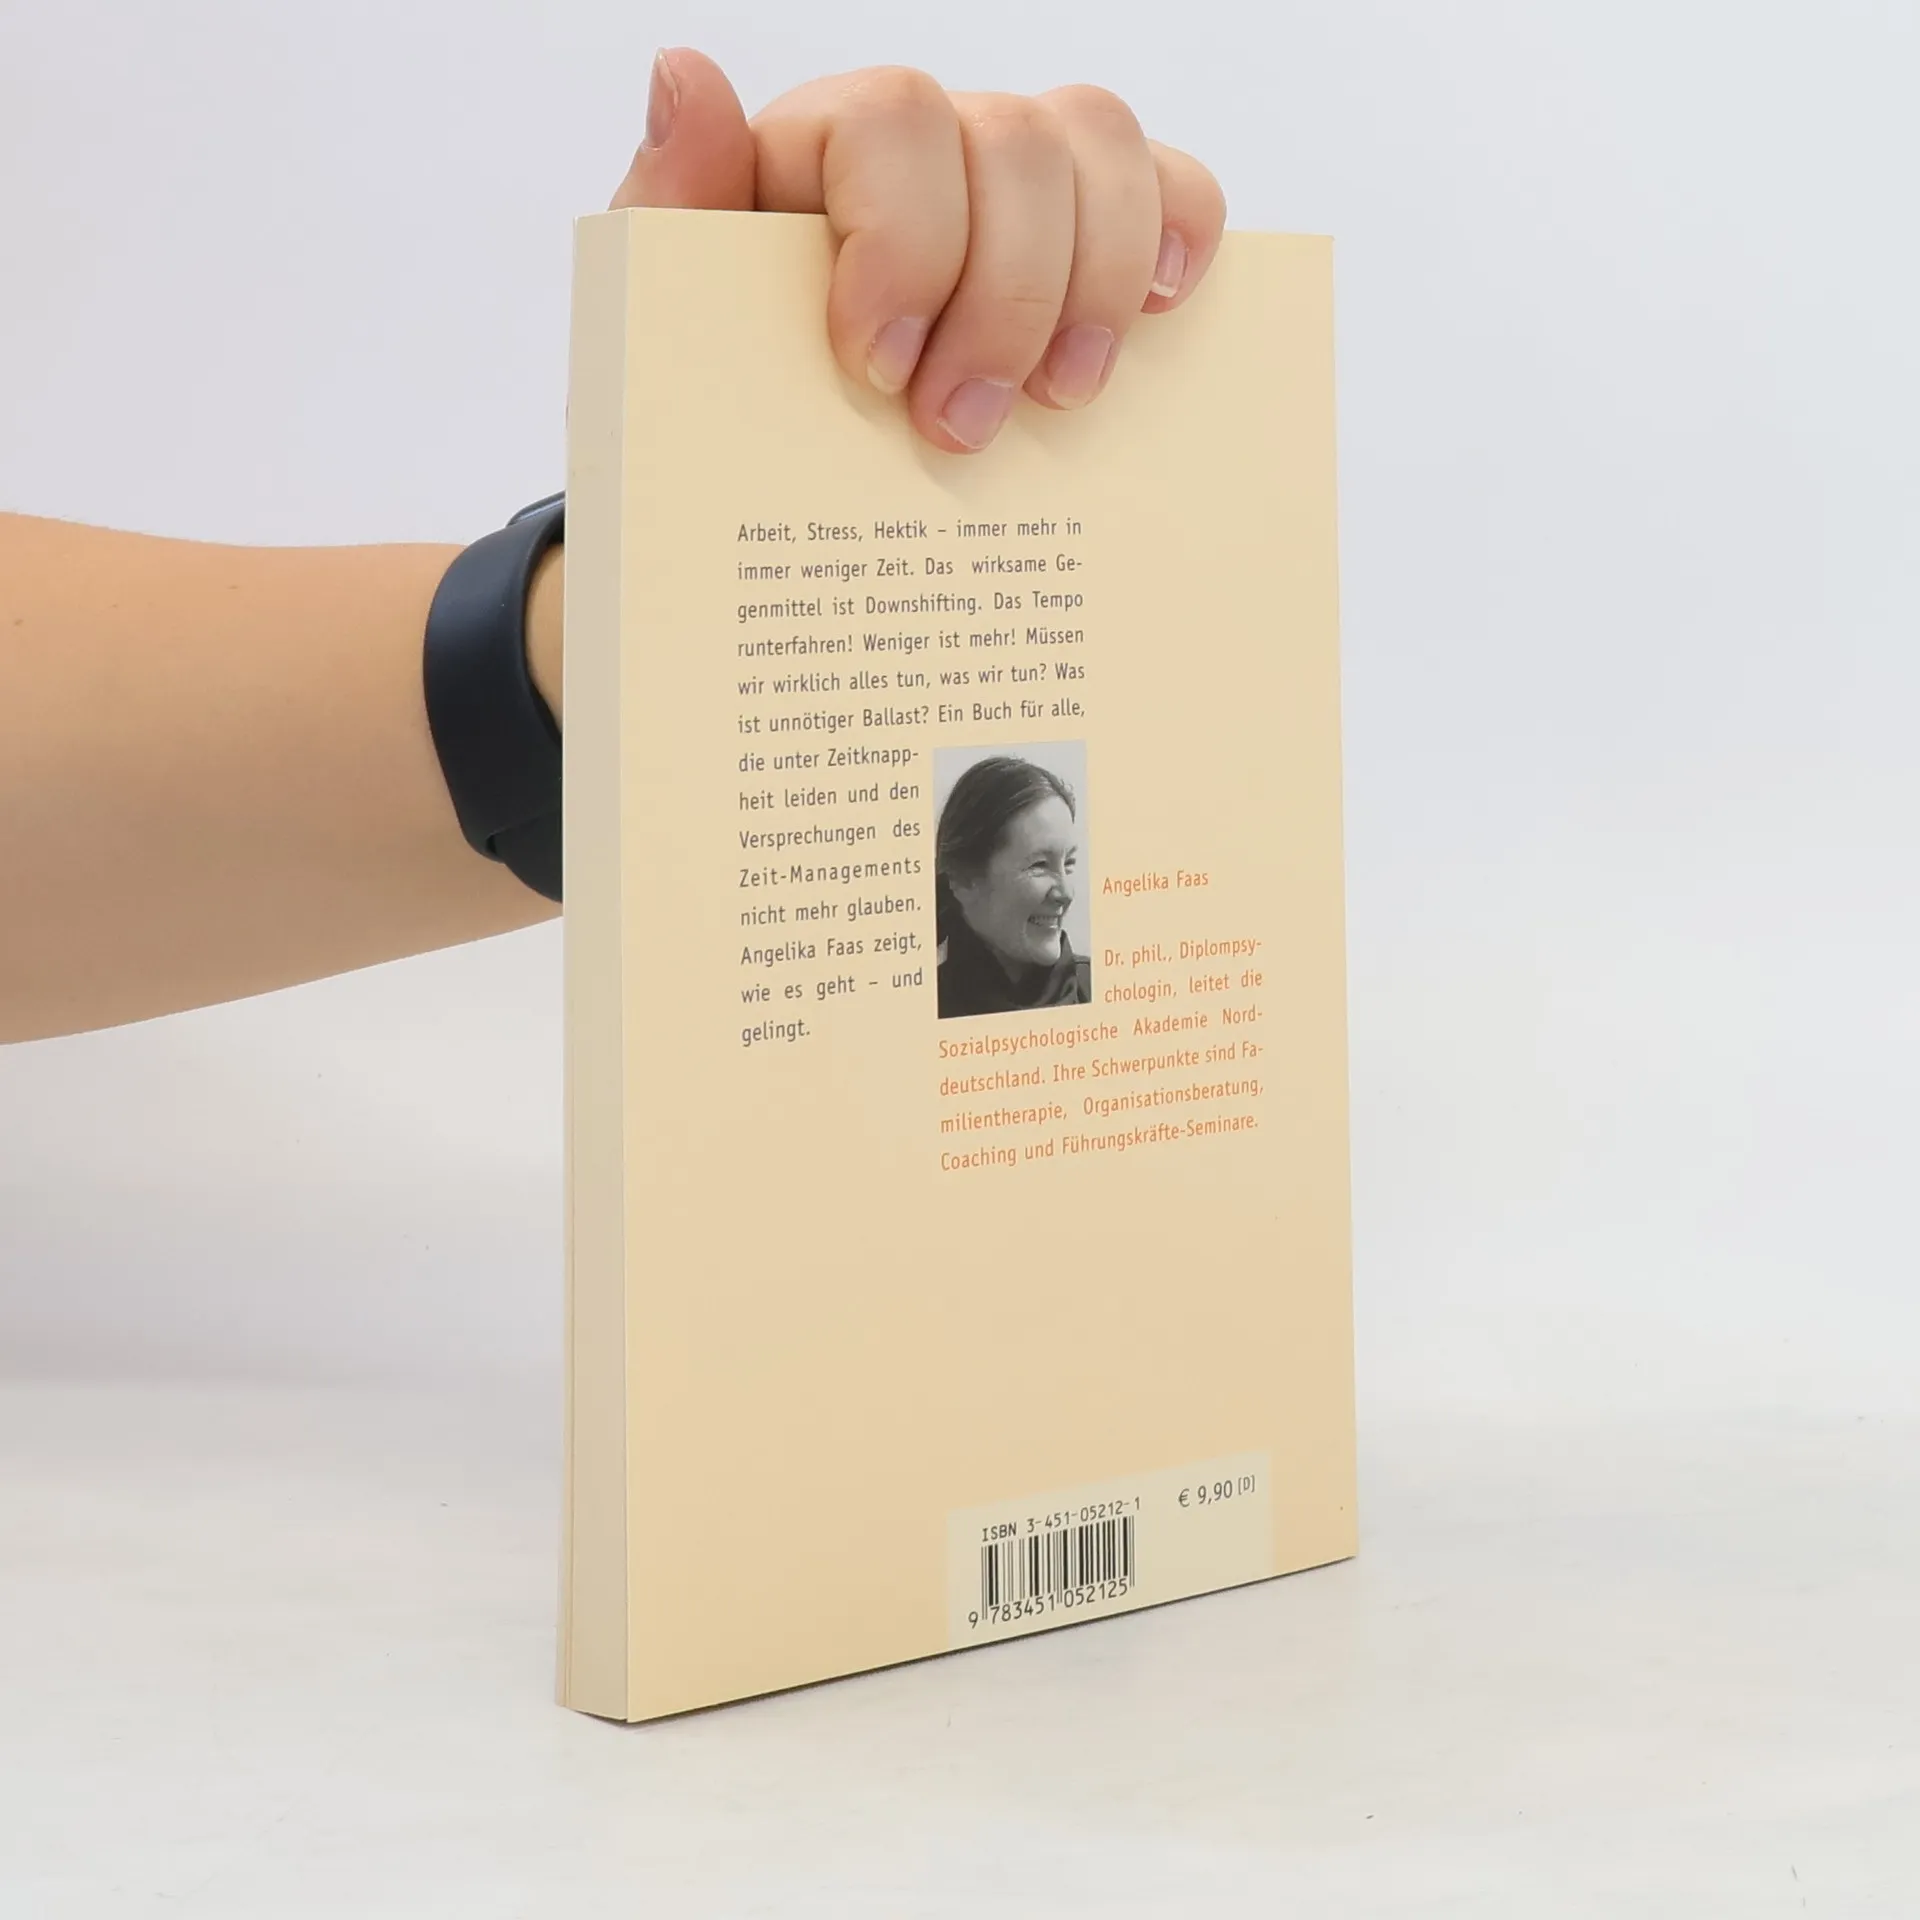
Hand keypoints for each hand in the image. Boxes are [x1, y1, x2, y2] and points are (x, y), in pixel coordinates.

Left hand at [607, 50, 1226, 453]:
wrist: (776, 470)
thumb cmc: (723, 391)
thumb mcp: (672, 320)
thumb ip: (670, 207)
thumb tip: (683, 76)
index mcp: (819, 153)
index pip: (891, 119)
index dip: (904, 236)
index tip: (879, 369)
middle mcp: (930, 149)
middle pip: (1013, 141)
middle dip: (1003, 297)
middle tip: (961, 430)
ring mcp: (1017, 188)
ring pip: (1099, 147)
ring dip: (1092, 281)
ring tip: (1062, 400)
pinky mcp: (1093, 239)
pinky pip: (1171, 187)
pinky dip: (1178, 233)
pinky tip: (1156, 310)